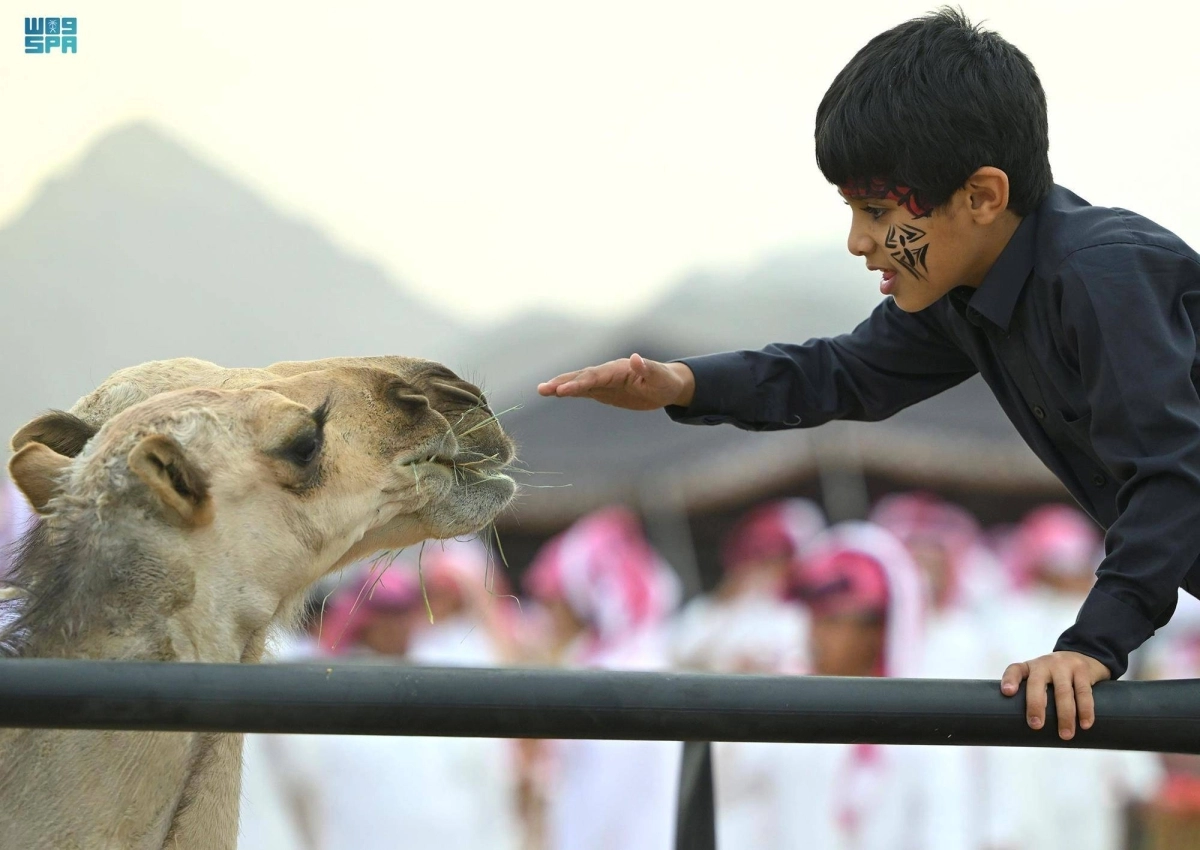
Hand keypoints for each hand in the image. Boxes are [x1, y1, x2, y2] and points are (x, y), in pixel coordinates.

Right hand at [536, 354, 694, 410]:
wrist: (667, 386)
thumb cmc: (666, 382)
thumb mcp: (660, 378)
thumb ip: (647, 368)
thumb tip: (636, 358)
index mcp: (619, 369)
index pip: (595, 376)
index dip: (579, 383)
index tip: (563, 390)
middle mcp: (608, 373)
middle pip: (582, 377)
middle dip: (563, 383)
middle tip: (543, 389)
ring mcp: (604, 381)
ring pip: (579, 382)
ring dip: (561, 386)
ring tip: (541, 389)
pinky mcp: (604, 391)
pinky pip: (584, 390)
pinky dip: (569, 391)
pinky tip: (555, 393)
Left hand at [1000, 650, 1110, 739]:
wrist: (1084, 657)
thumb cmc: (1056, 676)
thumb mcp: (1042, 679)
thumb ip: (1034, 696)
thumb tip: (1025, 730)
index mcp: (1030, 667)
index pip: (1015, 670)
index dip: (1010, 680)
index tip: (1007, 692)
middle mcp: (1044, 664)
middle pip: (1037, 683)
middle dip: (1036, 705)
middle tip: (1036, 725)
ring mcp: (1064, 666)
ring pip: (1063, 691)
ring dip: (1065, 715)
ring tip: (1065, 735)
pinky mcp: (1083, 671)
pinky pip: (1084, 692)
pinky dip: (1085, 709)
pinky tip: (1085, 724)